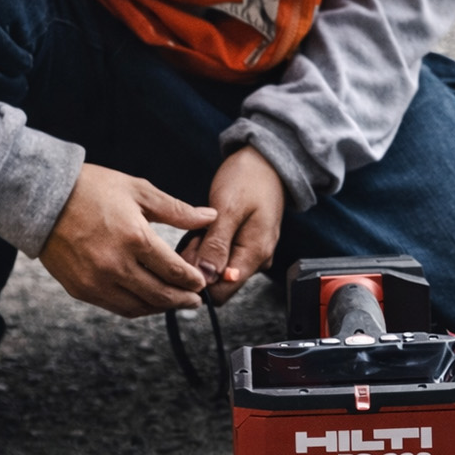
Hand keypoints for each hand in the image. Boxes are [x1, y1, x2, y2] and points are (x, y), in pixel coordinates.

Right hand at [39, 164, 217, 317]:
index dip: (193, 280)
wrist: (42, 198)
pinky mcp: (81, 289)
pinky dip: (136, 307)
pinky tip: (145, 300)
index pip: (174, 271)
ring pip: (139, 307)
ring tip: (173, 302)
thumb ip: (177, 210)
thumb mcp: (139, 191)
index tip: (201, 282)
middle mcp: (116, 265)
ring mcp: (96, 281)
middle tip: (195, 300)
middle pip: (160, 295)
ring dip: (160, 308)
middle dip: (183, 300)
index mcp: (134, 238)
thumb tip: (210, 217)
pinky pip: (116, 307)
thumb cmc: (92, 188)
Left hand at [182, 146, 285, 304]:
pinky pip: (221, 257)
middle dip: (198, 264)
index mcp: (255, 255)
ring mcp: (251, 254)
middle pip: (218, 283)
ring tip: (201, 229)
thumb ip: (217, 245)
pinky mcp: (244, 246)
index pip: (222, 292)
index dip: (198, 279)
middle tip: (195, 235)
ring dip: (201, 254)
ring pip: (217, 270)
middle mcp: (256, 260)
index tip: (190, 253)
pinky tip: (205, 230)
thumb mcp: (228, 208)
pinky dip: (207, 246)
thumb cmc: (249, 178)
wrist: (265, 161)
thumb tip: (206, 278)